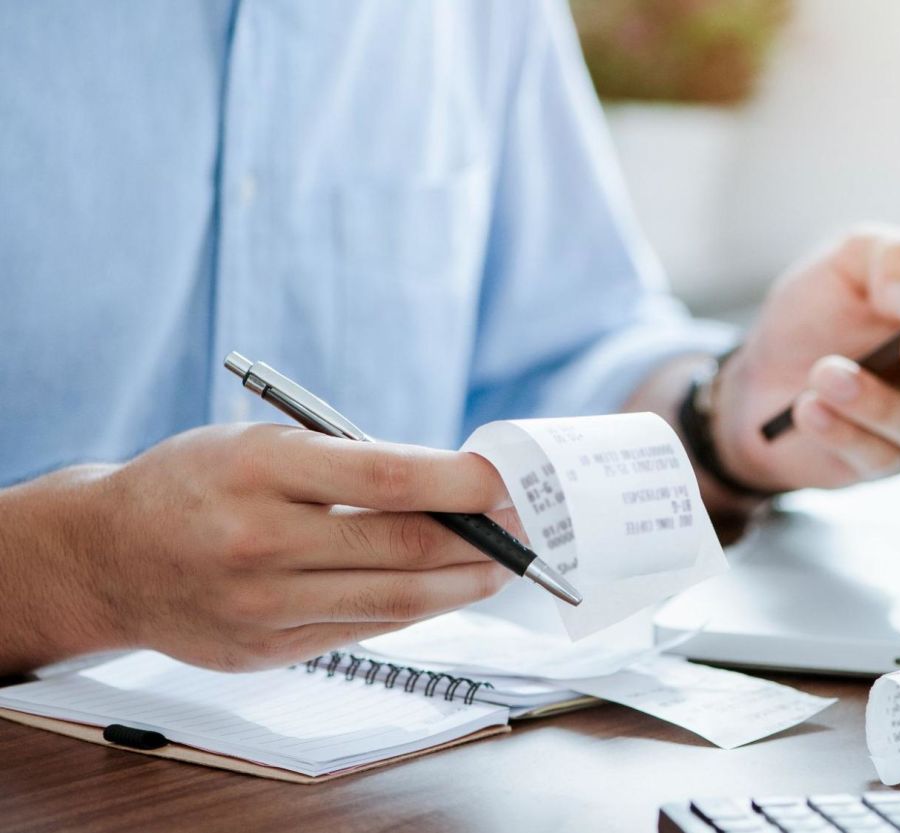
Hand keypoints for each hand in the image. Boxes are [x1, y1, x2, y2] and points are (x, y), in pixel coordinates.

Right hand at [0, 424, 518, 672]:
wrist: (104, 558)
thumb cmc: (194, 485)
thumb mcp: (261, 445)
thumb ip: (349, 464)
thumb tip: (455, 486)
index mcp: (257, 469)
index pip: (387, 478)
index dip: (462, 483)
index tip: (509, 480)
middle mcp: (257, 541)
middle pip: (404, 547)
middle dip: (481, 537)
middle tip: (525, 524)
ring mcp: (260, 606)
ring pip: (396, 601)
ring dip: (465, 583)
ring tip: (503, 564)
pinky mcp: (265, 651)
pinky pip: (365, 630)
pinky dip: (416, 609)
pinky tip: (445, 589)